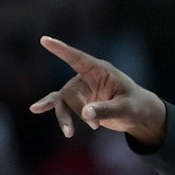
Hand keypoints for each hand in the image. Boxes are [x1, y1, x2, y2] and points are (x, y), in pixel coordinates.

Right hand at [29, 36, 166, 147]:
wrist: (138, 114)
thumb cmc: (136, 106)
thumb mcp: (126, 108)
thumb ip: (107, 110)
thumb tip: (85, 113)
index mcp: (100, 71)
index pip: (78, 58)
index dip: (62, 50)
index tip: (45, 40)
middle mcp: (87, 77)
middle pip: (70, 92)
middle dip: (78, 110)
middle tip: (95, 126)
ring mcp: (81, 89)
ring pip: (63, 101)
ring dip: (65, 117)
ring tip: (69, 133)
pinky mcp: (79, 101)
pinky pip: (60, 103)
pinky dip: (50, 107)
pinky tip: (35, 109)